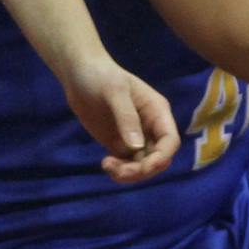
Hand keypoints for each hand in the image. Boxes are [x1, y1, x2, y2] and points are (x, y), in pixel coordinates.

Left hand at [59, 49, 179, 184]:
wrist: (78, 74)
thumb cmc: (101, 76)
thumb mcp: (115, 91)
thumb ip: (126, 117)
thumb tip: (137, 147)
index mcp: (157, 112)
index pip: (170, 141)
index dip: (162, 157)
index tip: (145, 167)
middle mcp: (151, 128)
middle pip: (158, 159)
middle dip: (142, 170)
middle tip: (118, 171)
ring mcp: (135, 138)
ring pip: (142, 165)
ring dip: (130, 173)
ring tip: (108, 166)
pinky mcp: (119, 144)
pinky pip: (126, 165)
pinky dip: (119, 171)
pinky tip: (105, 164)